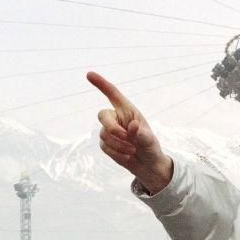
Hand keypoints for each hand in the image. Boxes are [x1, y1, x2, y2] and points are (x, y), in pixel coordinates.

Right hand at [87, 71, 172, 193]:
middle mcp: (117, 118)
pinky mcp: (106, 144)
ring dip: (118, 145)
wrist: (147, 165)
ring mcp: (109, 131)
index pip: (113, 94)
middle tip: (127, 138)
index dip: (101, 84)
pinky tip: (127, 156)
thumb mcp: (150, 141)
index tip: (89, 74)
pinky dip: (116, 153)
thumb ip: (142, 134)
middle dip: (112, 128)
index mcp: (128, 111)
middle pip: (102, 115)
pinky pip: (104, 147)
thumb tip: (133, 126)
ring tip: (133, 150)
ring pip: (103, 134)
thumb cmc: (150, 148)